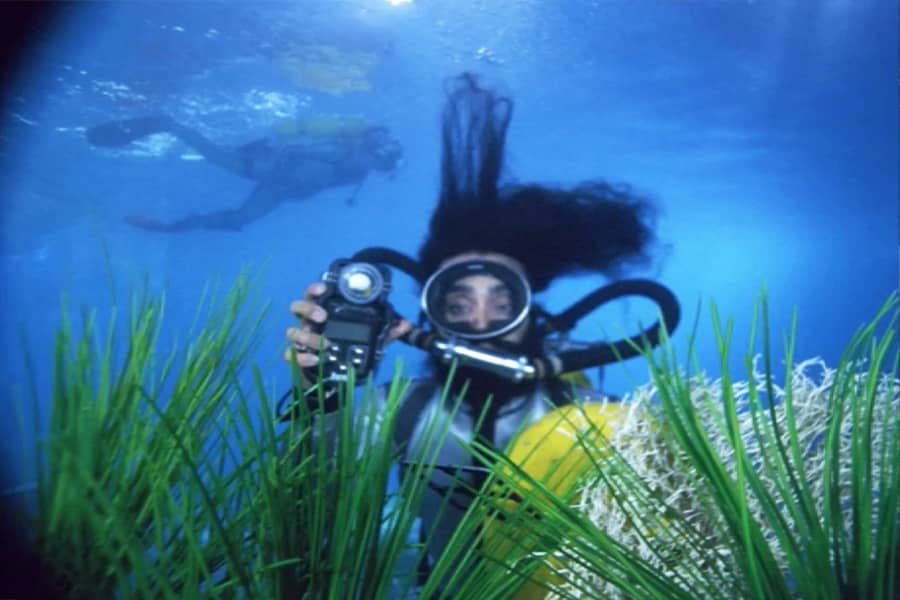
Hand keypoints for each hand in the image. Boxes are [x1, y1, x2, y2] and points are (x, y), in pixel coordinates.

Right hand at [283, 281, 411, 375]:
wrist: (333, 379)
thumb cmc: (347, 350)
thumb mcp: (370, 341)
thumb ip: (386, 332)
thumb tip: (405, 324)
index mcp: (324, 312)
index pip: (314, 294)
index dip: (315, 288)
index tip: (323, 289)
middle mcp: (309, 323)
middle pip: (297, 307)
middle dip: (308, 308)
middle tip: (322, 316)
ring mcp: (301, 340)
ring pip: (293, 331)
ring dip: (307, 335)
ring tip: (325, 344)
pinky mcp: (298, 358)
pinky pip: (291, 354)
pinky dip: (302, 356)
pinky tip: (315, 360)